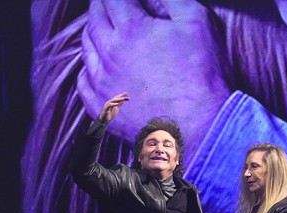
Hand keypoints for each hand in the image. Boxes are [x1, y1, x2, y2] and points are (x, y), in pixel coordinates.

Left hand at [78, 0, 230, 151]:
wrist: (200, 127)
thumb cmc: (202, 75)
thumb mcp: (196, 21)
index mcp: (131, 29)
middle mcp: (109, 54)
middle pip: (94, 20)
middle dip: (100, 6)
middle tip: (107, 3)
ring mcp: (103, 84)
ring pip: (86, 49)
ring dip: (93, 33)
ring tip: (103, 29)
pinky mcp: (103, 109)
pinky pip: (84, 82)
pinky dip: (88, 68)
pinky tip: (98, 66)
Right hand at [99, 93, 129, 122]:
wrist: (105, 120)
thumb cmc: (110, 114)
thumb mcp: (116, 108)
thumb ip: (119, 104)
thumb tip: (123, 100)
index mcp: (112, 103)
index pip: (117, 98)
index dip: (121, 95)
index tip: (126, 93)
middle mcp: (110, 103)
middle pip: (115, 98)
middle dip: (121, 96)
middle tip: (126, 95)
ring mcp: (107, 105)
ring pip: (112, 101)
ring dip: (118, 99)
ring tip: (123, 98)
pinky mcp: (106, 109)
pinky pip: (109, 105)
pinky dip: (113, 104)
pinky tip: (117, 104)